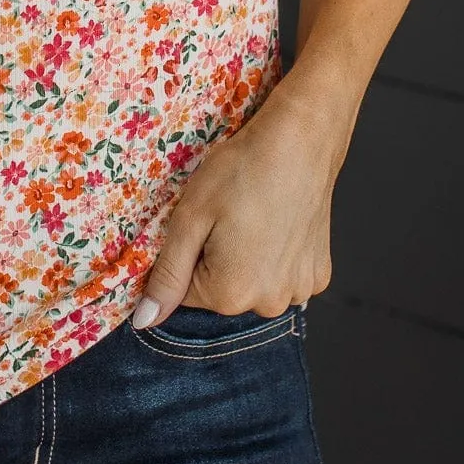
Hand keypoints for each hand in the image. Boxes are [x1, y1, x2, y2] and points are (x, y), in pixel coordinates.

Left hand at [131, 82, 344, 327]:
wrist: (301, 141)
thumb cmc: (242, 170)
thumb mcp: (190, 217)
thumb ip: (167, 274)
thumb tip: (144, 322)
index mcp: (230, 294)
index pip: (186, 291)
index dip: (188, 251)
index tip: (203, 220)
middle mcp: (268, 304)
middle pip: (222, 291)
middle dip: (216, 258)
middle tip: (229, 214)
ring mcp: (300, 292)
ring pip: (253, 284)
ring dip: (248, 259)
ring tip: (255, 216)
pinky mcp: (320, 275)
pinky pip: (284, 276)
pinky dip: (277, 256)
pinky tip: (278, 223)